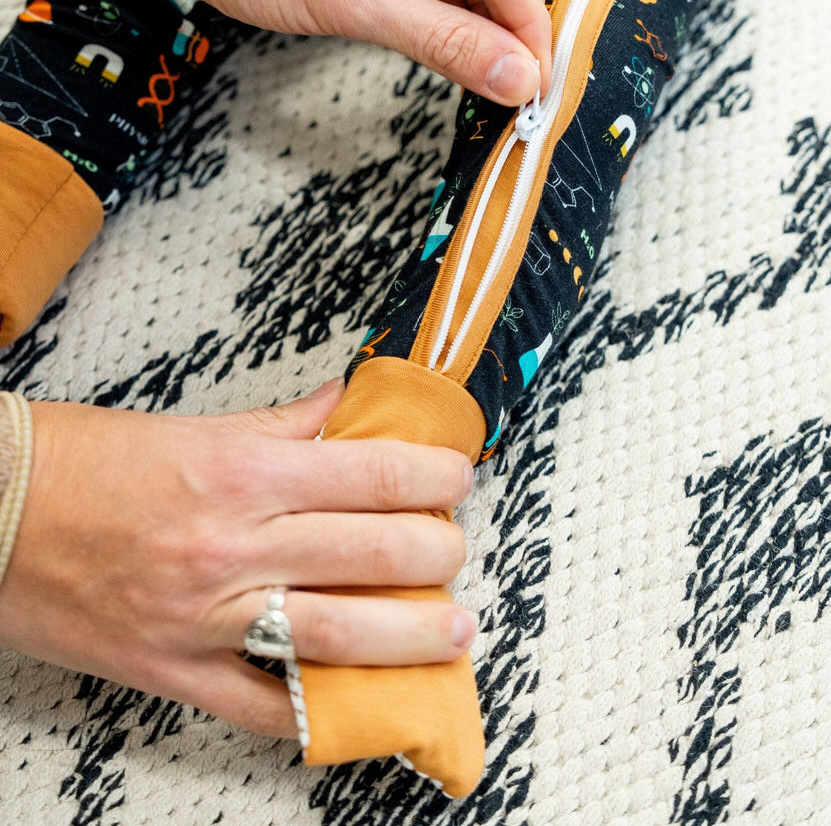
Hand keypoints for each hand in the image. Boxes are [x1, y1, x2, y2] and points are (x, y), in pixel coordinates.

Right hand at [0, 381, 474, 738]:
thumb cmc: (90, 462)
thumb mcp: (198, 426)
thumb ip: (286, 421)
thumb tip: (347, 402)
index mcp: (244, 473)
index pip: (374, 475)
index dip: (434, 478)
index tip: (459, 479)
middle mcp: (235, 544)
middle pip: (373, 553)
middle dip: (437, 554)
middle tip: (455, 552)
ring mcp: (208, 616)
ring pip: (338, 632)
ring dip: (412, 637)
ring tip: (455, 633)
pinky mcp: (175, 670)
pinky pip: (265, 703)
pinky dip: (320, 708)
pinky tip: (366, 703)